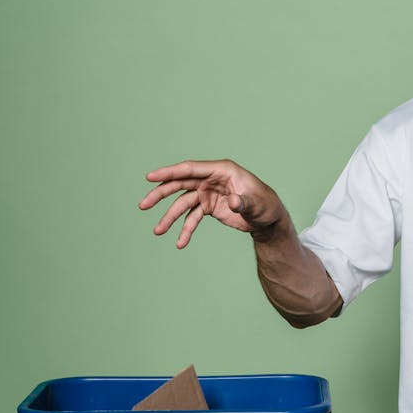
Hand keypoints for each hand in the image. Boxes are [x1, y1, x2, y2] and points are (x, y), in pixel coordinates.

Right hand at [139, 160, 284, 248]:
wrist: (269, 219)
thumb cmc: (267, 206)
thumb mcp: (258, 205)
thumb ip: (245, 203)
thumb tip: (235, 203)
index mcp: (222, 170)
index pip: (190, 169)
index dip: (170, 172)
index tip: (150, 177)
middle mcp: (211, 179)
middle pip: (180, 184)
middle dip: (161, 194)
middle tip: (143, 205)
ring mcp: (208, 193)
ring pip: (182, 203)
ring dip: (169, 217)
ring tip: (157, 231)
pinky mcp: (209, 207)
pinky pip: (192, 218)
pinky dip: (185, 230)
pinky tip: (180, 243)